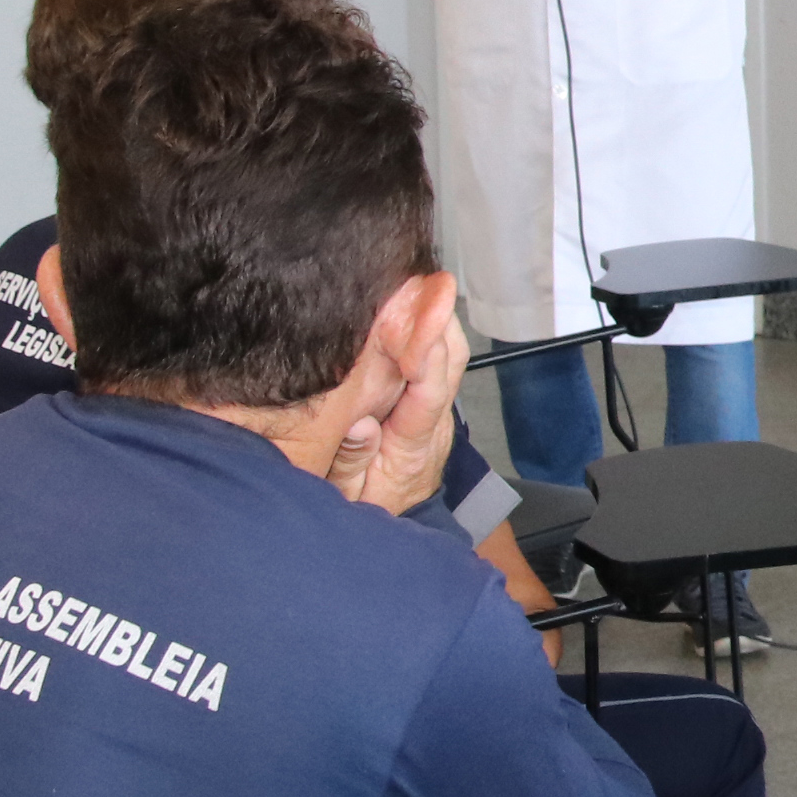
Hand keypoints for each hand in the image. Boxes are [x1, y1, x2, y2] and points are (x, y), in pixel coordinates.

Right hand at [326, 295, 465, 517]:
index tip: (422, 321)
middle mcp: (434, 419)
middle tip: (418, 280)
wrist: (394, 517)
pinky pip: (432, 358)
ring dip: (431, 317)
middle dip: (436, 318)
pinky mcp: (427, 399)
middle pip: (449, 360)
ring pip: (445, 353)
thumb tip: (360, 425)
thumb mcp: (348, 498)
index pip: (429, 393)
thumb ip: (351, 462)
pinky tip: (402, 305)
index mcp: (415, 445)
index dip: (427, 354)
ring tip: (409, 280)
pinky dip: (421, 328)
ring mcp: (434, 406)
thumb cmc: (367, 506)